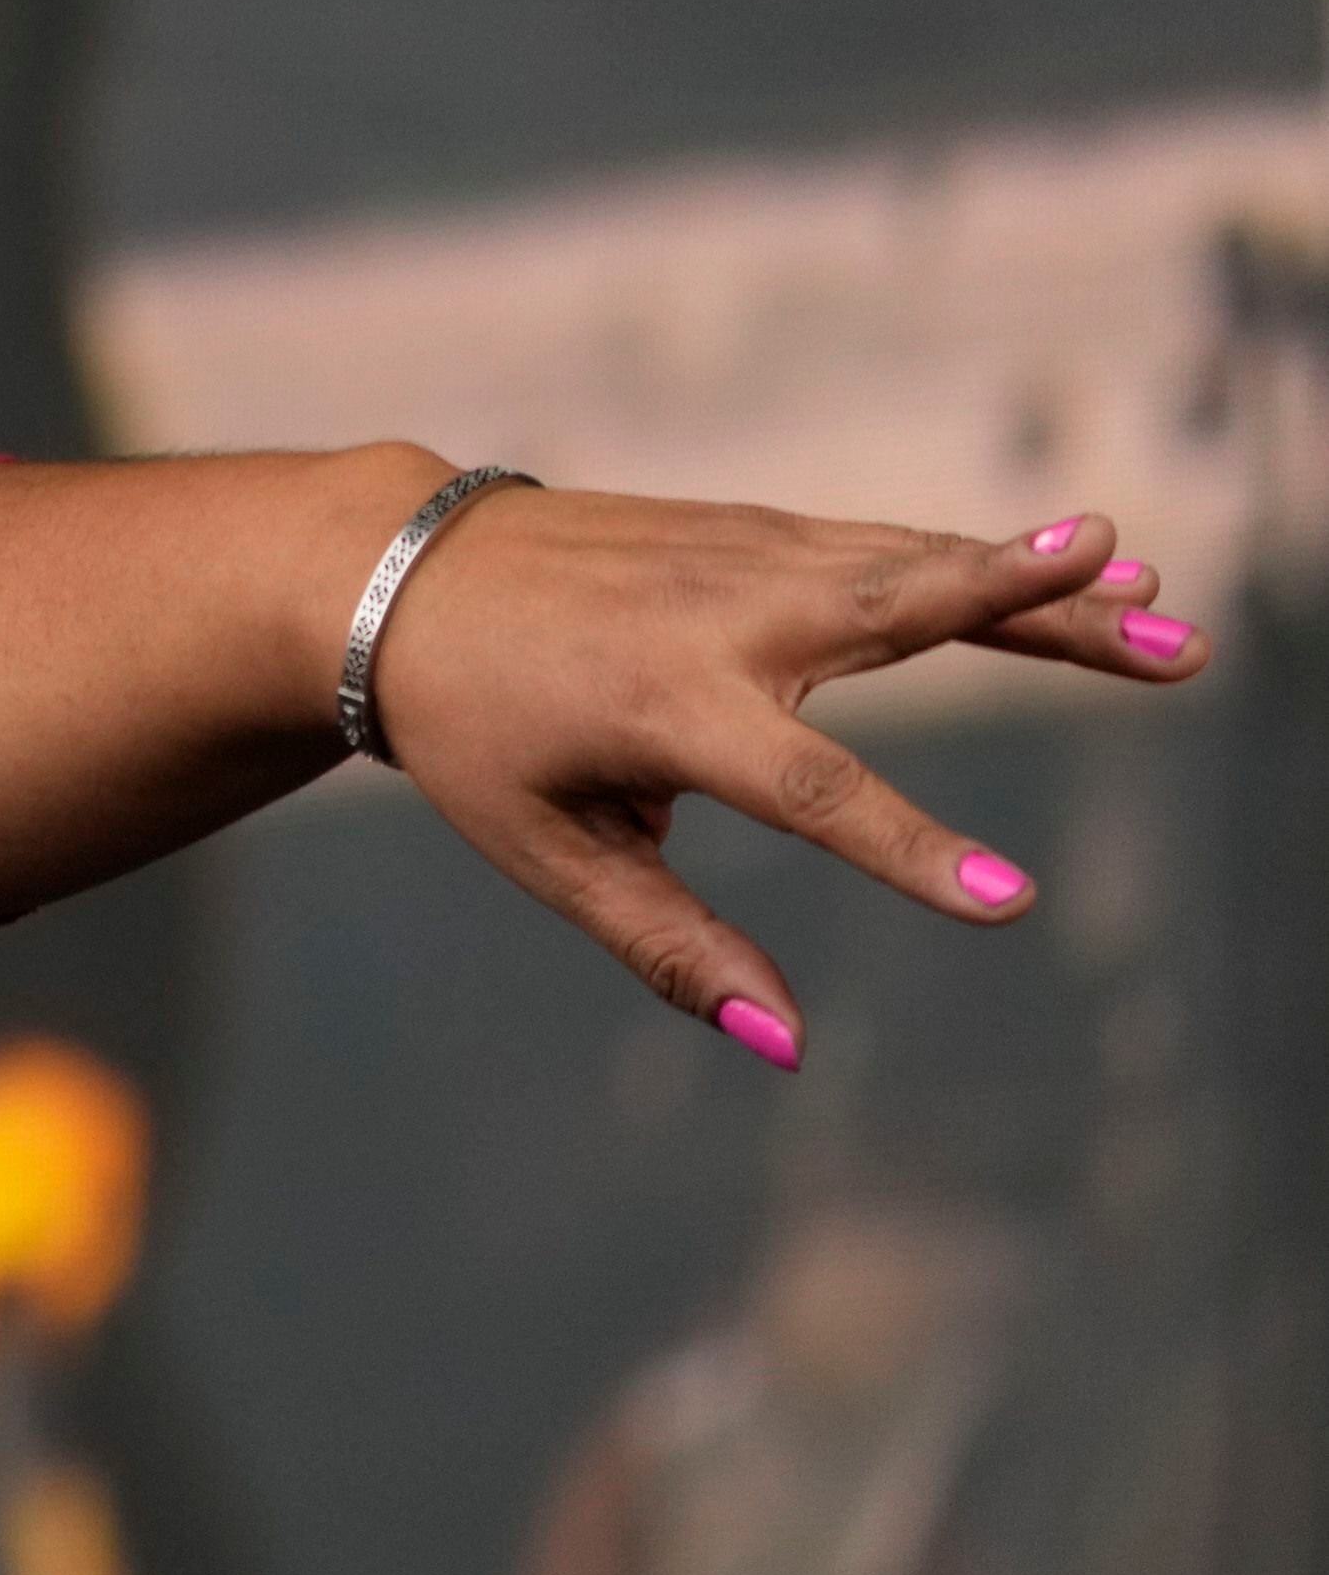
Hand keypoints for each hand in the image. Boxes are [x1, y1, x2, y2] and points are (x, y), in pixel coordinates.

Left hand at [374, 490, 1205, 1060]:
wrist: (402, 575)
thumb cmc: (473, 731)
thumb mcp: (545, 850)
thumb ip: (669, 945)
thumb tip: (786, 1042)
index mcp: (664, 705)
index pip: (811, 791)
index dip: (911, 851)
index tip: (1011, 902)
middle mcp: (718, 614)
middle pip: (902, 614)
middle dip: (1038, 620)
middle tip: (1171, 632)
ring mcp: (740, 555)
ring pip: (916, 567)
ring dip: (1045, 585)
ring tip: (1169, 606)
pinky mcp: (753, 532)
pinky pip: (883, 547)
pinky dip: (977, 554)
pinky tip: (1072, 558)